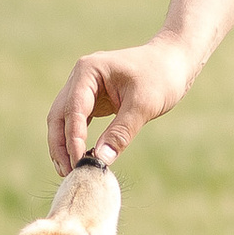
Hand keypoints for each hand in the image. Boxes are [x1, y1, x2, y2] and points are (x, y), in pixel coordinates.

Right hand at [47, 37, 198, 171]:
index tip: (78, 163)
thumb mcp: (144, 105)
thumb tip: (101, 160)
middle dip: (61, 145)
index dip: (73, 139)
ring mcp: (84, 88)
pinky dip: (76, 140)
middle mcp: (80, 78)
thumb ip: (121, 132)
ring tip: (70, 171)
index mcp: (88, 71)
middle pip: (59, 116)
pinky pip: (77, 122)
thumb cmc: (162, 77)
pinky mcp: (92, 100)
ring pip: (63, 120)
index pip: (73, 109)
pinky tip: (80, 159)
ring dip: (64, 145)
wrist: (174, 61)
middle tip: (68, 173)